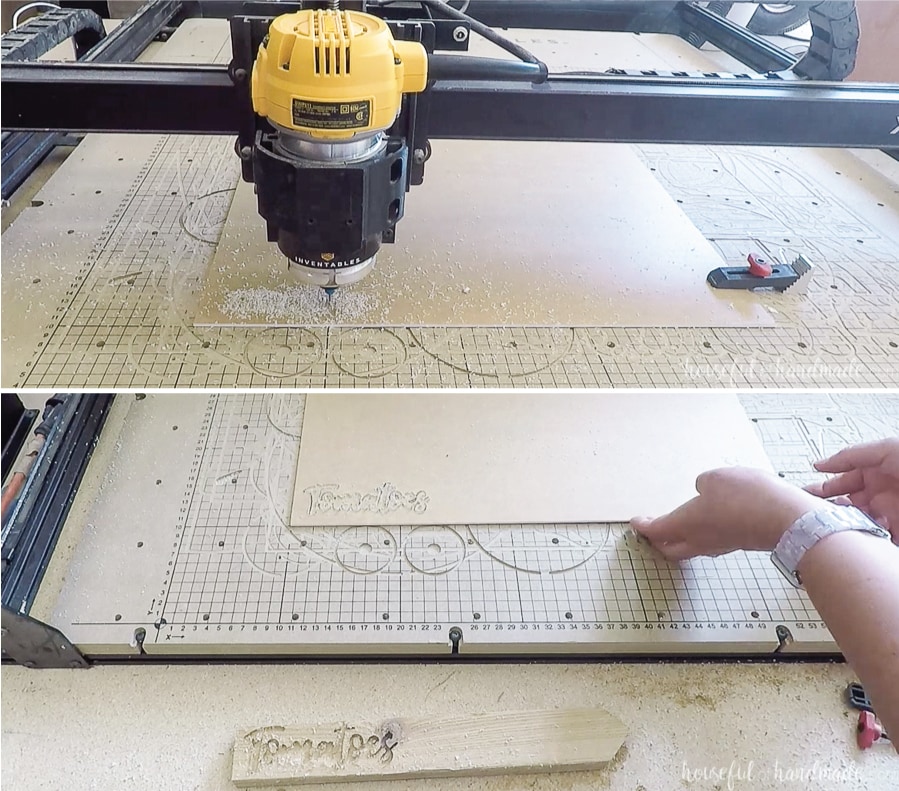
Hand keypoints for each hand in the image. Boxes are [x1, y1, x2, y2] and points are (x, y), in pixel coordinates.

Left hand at [631, 467, 821, 560]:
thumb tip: (704, 491)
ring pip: (692, 547)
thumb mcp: (717, 478)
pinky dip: (704, 533)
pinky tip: (712, 519)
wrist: (789, 520)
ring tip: (678, 524)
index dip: (643, 525)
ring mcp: (722, 544)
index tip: (635, 522)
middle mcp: (700, 539)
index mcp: (685, 523)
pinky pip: (713, 541)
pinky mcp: (740, 542)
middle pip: (670, 548)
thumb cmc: (748, 498)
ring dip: (681, 538)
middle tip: (652, 530)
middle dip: (658, 540)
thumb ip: (704, 484)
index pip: (656, 529)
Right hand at [804, 438, 898, 538]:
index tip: (803, 496)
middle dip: (830, 512)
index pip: (839, 485)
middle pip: (845, 507)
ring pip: (856, 525)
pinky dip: (867, 541)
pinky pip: (876, 540)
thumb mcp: (886, 449)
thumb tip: (820, 464)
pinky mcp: (896, 531)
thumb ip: (851, 455)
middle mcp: (879, 496)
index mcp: (874, 475)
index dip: (821, 490)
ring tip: (841, 526)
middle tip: (817, 516)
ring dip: (846, 527)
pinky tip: (862, 535)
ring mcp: (888, 514)